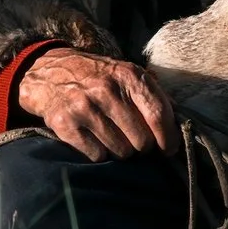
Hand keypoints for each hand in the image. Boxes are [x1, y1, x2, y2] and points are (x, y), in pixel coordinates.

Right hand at [18, 49, 177, 161]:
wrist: (47, 73)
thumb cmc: (96, 77)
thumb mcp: (125, 73)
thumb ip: (153, 94)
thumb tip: (180, 123)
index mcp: (128, 75)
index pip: (159, 115)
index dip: (168, 138)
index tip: (168, 149)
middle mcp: (106, 90)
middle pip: (142, 140)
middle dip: (141, 146)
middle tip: (133, 139)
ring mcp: (84, 107)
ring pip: (121, 152)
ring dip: (120, 150)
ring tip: (111, 136)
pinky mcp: (65, 124)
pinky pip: (96, 155)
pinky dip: (98, 153)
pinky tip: (93, 138)